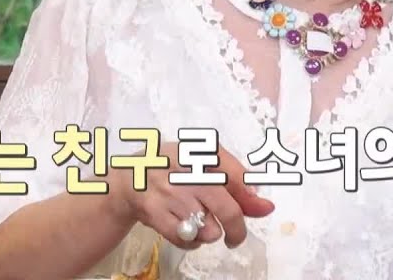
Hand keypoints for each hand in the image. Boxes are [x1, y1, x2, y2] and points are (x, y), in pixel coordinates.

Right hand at [107, 142, 274, 250]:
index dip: (250, 196)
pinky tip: (187, 229)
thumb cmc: (173, 168)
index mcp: (200, 152)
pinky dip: (191, 241)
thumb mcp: (203, 162)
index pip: (237, 176)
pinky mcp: (154, 212)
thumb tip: (264, 206)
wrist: (127, 178)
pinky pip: (187, 239)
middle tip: (235, 236)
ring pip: (209, 230)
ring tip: (200, 223)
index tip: (261, 207)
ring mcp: (170, 192)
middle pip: (227, 210)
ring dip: (209, 233)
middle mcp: (185, 170)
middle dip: (237, 230)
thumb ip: (236, 181)